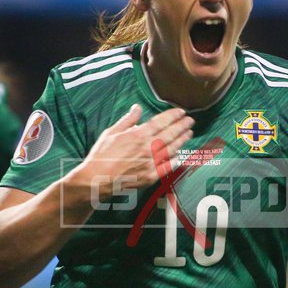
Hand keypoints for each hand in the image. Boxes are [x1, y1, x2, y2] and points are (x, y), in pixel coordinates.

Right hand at [74, 104, 192, 199]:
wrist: (96, 179)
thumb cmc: (101, 155)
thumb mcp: (111, 132)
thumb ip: (128, 120)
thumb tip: (137, 107)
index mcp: (139, 135)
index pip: (161, 122)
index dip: (173, 116)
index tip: (181, 112)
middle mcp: (148, 148)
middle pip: (170, 134)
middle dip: (182, 126)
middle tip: (191, 121)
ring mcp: (151, 163)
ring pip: (172, 149)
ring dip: (182, 140)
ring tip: (189, 134)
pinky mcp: (150, 177)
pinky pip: (167, 167)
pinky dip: (176, 160)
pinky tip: (181, 156)